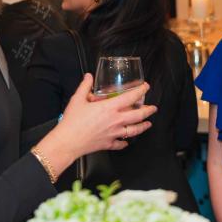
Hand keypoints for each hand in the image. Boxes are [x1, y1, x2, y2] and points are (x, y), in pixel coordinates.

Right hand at [37, 74, 156, 175]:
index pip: (131, 97)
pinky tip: (126, 142)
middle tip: (153, 108)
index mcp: (109, 108)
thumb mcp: (78, 99)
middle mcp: (115, 120)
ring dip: (143, 127)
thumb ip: (85, 86)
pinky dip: (125, 143)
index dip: (141, 91)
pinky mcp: (109, 144)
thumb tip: (88, 76)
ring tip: (148, 124)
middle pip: (138, 115)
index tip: (146, 87)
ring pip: (134, 131)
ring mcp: (114, 133)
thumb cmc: (72, 121)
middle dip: (148, 111)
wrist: (67, 142)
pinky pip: (120, 144)